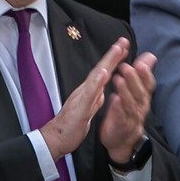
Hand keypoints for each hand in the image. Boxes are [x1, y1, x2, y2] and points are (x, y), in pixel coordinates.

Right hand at [40, 35, 130, 164]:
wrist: (56, 139)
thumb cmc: (70, 126)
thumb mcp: (87, 110)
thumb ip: (94, 99)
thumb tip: (102, 91)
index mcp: (89, 92)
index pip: (103, 73)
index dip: (113, 60)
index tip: (123, 47)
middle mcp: (85, 91)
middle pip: (100, 69)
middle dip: (112, 55)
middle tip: (123, 41)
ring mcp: (82, 98)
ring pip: (96, 77)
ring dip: (107, 63)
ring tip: (116, 50)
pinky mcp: (81, 108)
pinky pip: (89, 94)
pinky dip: (97, 82)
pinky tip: (103, 73)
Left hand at [98, 51, 157, 163]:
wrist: (122, 138)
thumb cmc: (128, 110)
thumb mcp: (136, 90)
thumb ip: (142, 73)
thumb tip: (150, 56)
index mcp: (143, 96)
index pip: (148, 83)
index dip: (146, 73)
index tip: (140, 61)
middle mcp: (141, 106)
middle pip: (140, 92)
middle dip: (134, 79)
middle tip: (125, 67)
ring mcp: (132, 117)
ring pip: (131, 103)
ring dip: (125, 91)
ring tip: (117, 79)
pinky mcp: (122, 126)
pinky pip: (121, 116)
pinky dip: (118, 108)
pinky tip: (114, 99)